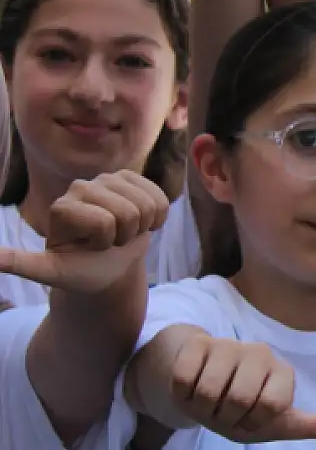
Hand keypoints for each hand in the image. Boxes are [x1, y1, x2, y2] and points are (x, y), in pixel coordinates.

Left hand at [0, 171, 169, 292]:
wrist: (108, 267)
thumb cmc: (79, 271)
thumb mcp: (50, 272)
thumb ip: (21, 263)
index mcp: (62, 206)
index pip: (104, 222)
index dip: (105, 242)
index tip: (91, 248)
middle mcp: (82, 186)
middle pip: (127, 211)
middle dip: (125, 235)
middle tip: (110, 243)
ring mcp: (108, 179)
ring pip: (146, 203)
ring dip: (142, 225)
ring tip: (124, 233)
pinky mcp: (131, 178)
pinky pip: (159, 195)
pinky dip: (158, 215)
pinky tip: (142, 222)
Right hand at [166, 333, 315, 442]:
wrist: (197, 389)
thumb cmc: (242, 410)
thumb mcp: (279, 424)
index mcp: (283, 373)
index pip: (272, 408)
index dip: (254, 424)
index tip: (251, 420)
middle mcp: (260, 354)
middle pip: (238, 400)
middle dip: (225, 418)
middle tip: (224, 413)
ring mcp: (228, 346)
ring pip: (208, 391)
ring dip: (201, 408)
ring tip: (208, 402)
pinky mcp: (197, 344)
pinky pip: (184, 379)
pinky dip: (181, 395)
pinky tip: (189, 387)